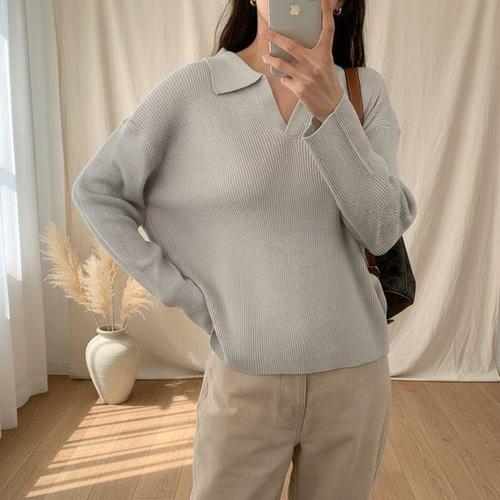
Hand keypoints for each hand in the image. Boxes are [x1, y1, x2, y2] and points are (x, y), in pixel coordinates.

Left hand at [259, 0, 343, 122]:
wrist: (332, 106)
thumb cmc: (328, 83)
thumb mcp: (327, 64)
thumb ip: (315, 53)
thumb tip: (297, 45)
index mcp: (325, 54)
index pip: (327, 29)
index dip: (326, 13)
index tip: (322, 0)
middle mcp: (315, 63)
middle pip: (291, 45)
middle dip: (275, 37)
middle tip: (264, 32)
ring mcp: (306, 77)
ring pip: (282, 64)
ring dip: (271, 60)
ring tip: (266, 57)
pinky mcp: (300, 89)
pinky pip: (285, 80)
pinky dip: (284, 79)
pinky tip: (287, 79)